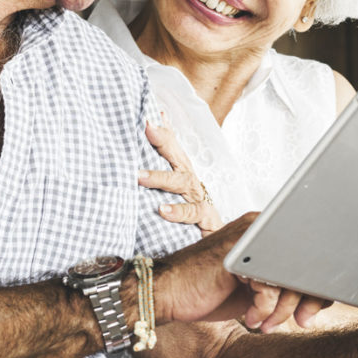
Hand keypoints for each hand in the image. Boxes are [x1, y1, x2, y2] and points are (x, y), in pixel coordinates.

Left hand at [138, 117, 221, 233]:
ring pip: (182, 182)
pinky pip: (194, 212)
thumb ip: (158, 171)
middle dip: (163, 141)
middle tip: (146, 128)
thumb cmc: (187, 213)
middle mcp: (190, 182)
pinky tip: (163, 210)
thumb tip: (143, 142)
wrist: (217, 240)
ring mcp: (198, 198)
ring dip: (160, 177)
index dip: (161, 130)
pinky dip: (179, 211)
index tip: (146, 116)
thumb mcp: (169, 191)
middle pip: (177, 157)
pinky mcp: (206, 219)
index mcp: (181, 173)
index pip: (171, 147)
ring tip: (139, 175)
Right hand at [152, 213, 326, 330]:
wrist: (166, 294)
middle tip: (301, 320)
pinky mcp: (235, 257)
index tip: (310, 312)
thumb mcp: (255, 289)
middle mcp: (258, 227)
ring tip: (266, 323)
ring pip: (288, 277)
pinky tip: (250, 318)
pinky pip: (268, 289)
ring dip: (281, 310)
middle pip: (304, 262)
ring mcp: (245, 240)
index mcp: (264, 229)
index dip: (315, 286)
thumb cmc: (209, 291)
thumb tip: (322, 294)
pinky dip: (263, 310)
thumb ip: (284, 284)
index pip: (307, 254)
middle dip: (306, 299)